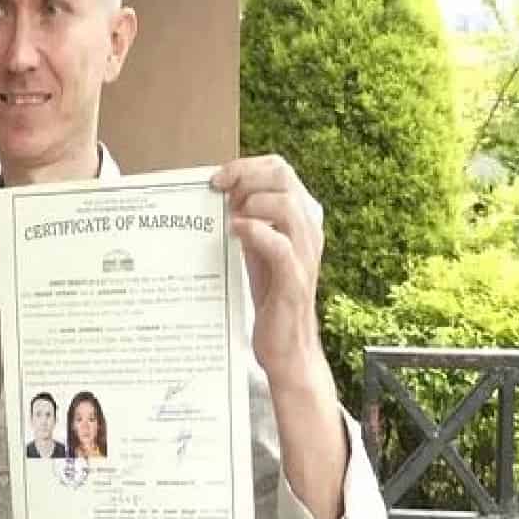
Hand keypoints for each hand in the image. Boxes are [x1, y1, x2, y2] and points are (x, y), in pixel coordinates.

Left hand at [214, 155, 346, 518]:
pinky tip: (233, 233)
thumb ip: (243, 223)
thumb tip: (213, 195)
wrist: (285, 353)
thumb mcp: (252, 254)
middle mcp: (305, 232)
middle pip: (285, 177)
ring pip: (288, 205)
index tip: (216, 179)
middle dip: (247, 175)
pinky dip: (257, 232)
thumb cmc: (266, 303)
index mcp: (295, 221)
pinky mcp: (294, 282)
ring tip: (228, 217)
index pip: (281, 169)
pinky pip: (282, 246)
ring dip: (252, 202)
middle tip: (218, 191)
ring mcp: (303, 256)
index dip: (248, 165)